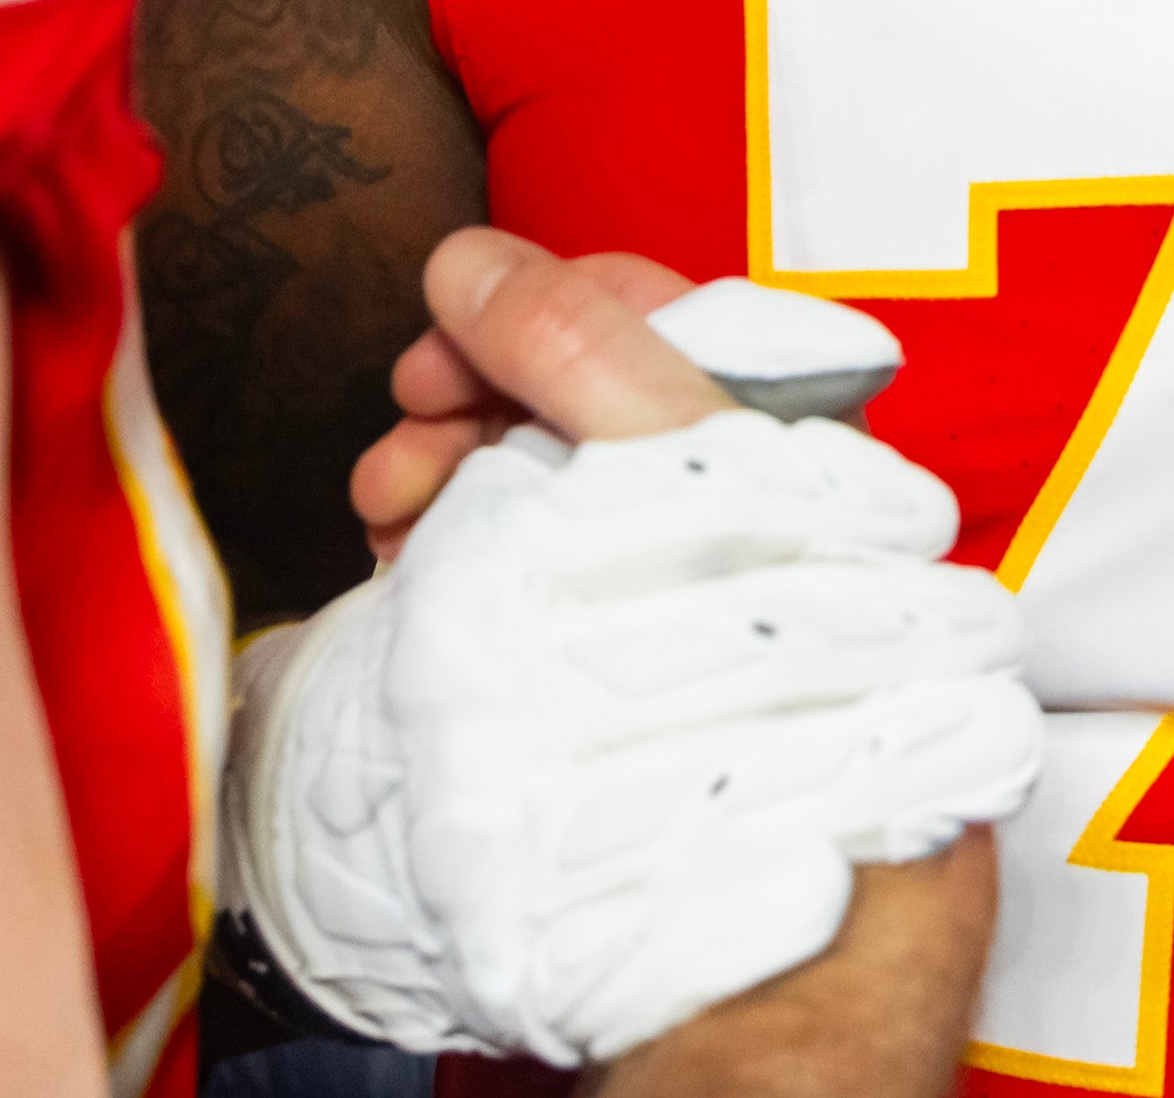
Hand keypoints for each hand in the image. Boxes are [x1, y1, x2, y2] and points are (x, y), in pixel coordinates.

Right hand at [224, 230, 1041, 1070]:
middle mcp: (738, 508)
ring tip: (390, 521)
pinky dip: (459, 556)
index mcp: (783, 445)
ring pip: (541, 485)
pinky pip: (527, 574)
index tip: (440, 335)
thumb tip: (473, 259)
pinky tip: (412, 578)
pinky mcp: (619, 671)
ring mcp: (675, 593)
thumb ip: (579, 348)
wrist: (767, 915)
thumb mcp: (669, 471)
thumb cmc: (757, 690)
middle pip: (579, 396)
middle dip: (469, 397)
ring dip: (448, 475)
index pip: (649, 311)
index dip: (535, 300)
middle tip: (399, 442)